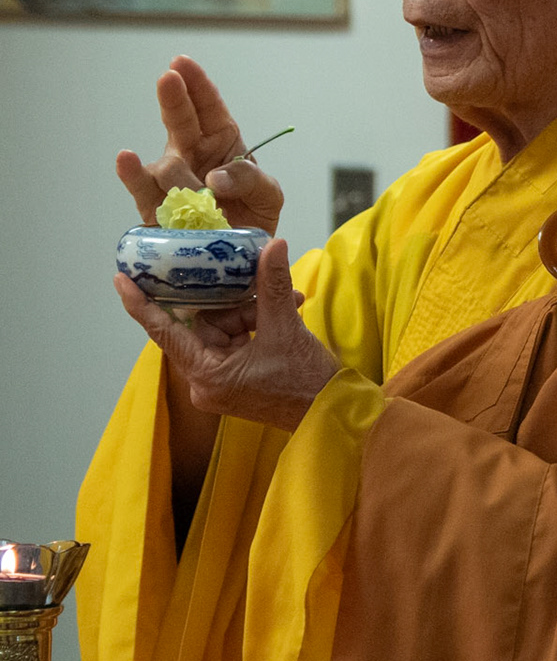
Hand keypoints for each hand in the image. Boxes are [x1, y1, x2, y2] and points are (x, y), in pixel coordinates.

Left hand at [113, 239, 340, 432]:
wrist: (331, 414)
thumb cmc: (305, 382)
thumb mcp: (286, 328)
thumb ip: (273, 285)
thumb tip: (272, 246)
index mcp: (207, 375)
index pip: (165, 332)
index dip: (142, 304)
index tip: (122, 279)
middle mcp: (205, 382)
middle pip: (205, 326)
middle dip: (236, 303)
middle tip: (261, 285)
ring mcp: (221, 382)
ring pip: (225, 330)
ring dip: (254, 312)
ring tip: (288, 303)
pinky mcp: (236, 380)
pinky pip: (237, 341)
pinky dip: (258, 325)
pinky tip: (286, 313)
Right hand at [115, 57, 284, 233]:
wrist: (237, 258)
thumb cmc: (252, 217)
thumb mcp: (268, 195)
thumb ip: (251, 180)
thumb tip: (213, 179)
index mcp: (223, 143)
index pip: (209, 107)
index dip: (196, 84)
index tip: (182, 63)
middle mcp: (192, 154)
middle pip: (180, 120)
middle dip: (175, 97)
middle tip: (170, 77)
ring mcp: (171, 180)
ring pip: (167, 163)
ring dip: (183, 175)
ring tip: (200, 196)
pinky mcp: (154, 208)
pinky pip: (141, 189)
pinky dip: (133, 175)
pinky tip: (126, 159)